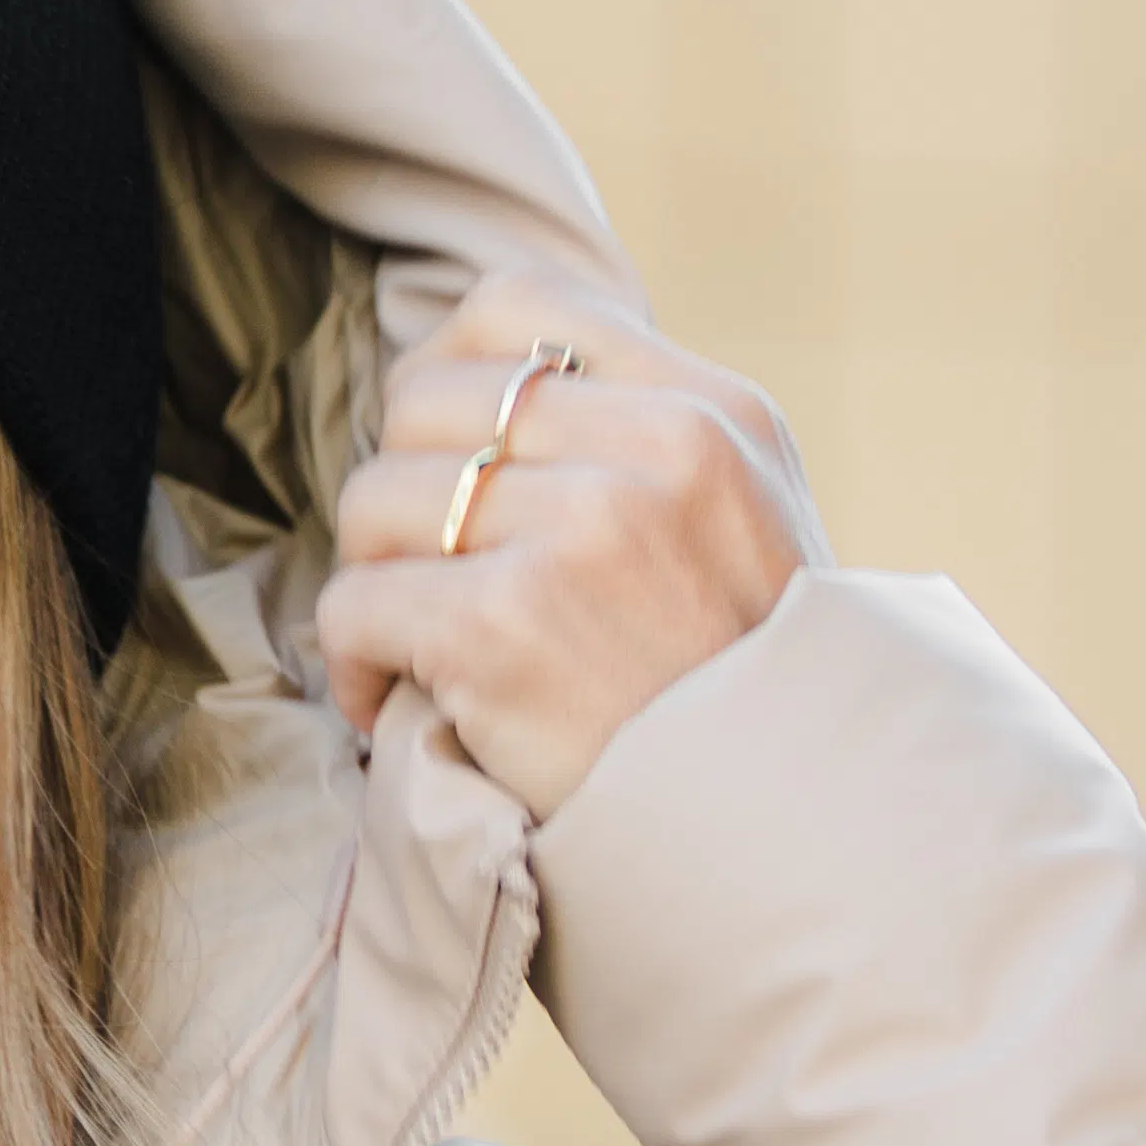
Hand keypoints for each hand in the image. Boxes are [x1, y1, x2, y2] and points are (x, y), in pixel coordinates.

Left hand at [311, 273, 823, 823]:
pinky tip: (397, 705)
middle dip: (403, 494)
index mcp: (712, 412)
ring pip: (375, 499)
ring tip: (416, 650)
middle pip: (423, 402)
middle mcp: (658, 450)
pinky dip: (354, 664)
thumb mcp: (748, 523)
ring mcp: (584, 533)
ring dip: (375, 582)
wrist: (792, 842)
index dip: (447, 377)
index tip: (454, 463)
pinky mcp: (506, 626)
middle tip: (430, 578)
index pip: (515, 304)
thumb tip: (491, 392)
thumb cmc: (744, 698)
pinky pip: (354, 603)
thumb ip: (647, 441)